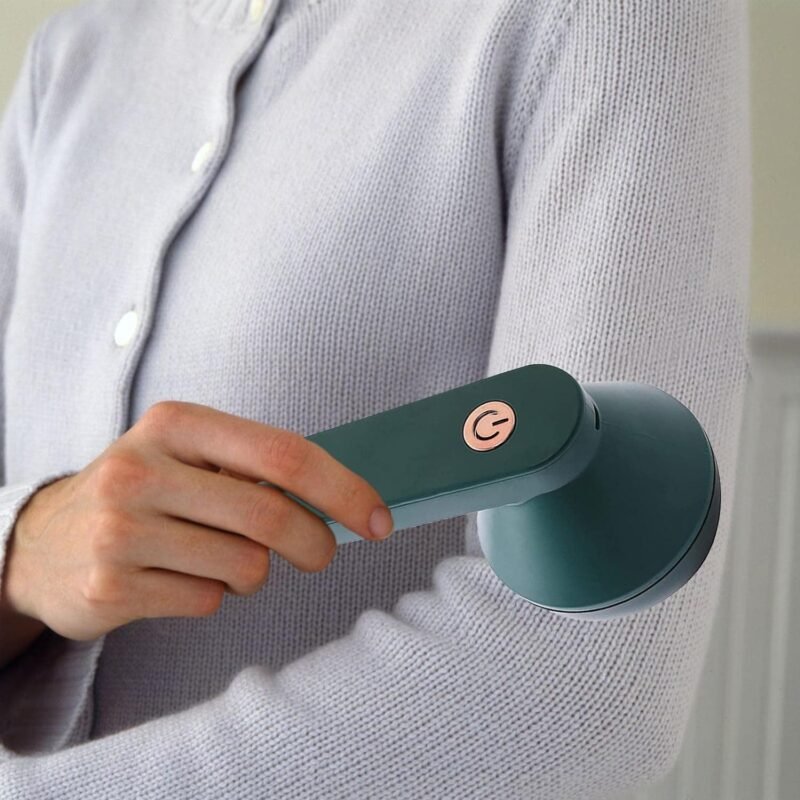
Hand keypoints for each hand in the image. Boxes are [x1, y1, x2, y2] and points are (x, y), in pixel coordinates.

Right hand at [2, 401, 393, 643]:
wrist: (45, 541)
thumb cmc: (144, 491)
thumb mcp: (188, 455)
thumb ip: (256, 468)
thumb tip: (343, 499)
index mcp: (176, 424)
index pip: (283, 454)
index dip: (343, 488)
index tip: (378, 519)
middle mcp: (142, 469)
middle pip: (271, 516)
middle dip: (314, 544)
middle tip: (320, 553)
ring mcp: (121, 530)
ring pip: (245, 567)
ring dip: (253, 573)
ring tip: (220, 558)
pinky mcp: (111, 587)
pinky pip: (207, 601)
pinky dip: (212, 595)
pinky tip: (178, 577)